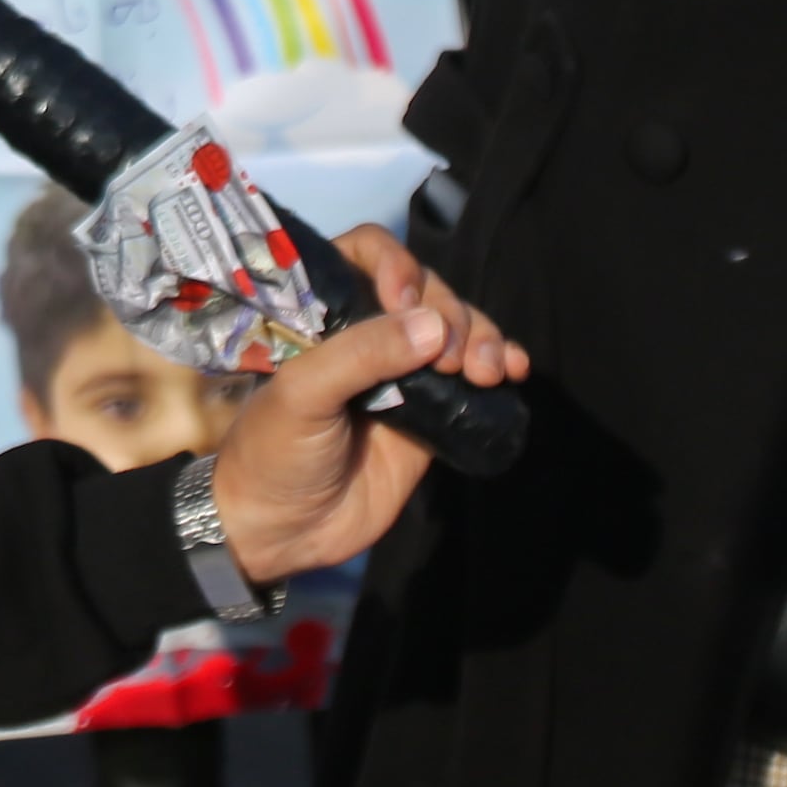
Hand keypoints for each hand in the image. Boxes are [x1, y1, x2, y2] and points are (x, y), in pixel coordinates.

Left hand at [208, 226, 528, 584]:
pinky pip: (472, 378)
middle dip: (449, 312)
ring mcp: (401, 372)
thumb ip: (362, 355)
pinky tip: (515, 370)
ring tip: (487, 370)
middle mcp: (365, 332)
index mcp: (322, 311)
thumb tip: (434, 326)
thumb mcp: (302, 394)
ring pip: (455, 329)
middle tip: (448, 360)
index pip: (366, 253)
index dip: (395, 264)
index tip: (406, 301)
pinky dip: (500, 363)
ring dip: (482, 338)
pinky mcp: (431, 413)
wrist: (282, 532)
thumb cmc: (271, 451)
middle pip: (426, 290)